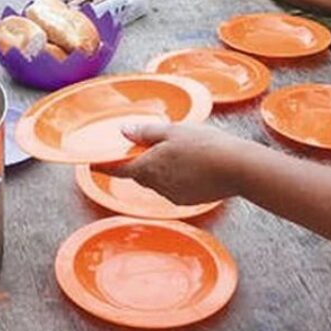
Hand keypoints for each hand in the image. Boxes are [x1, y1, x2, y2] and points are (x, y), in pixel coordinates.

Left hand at [93, 123, 248, 204]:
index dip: (104, 165)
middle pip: (139, 174)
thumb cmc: (205, 146)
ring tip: (175, 152)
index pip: (118, 169)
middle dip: (137, 163)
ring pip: (157, 181)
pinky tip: (190, 165)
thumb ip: (146, 132)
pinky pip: (174, 187)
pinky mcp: (189, 200)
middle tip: (143, 148)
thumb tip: (124, 131)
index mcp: (148, 168)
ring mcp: (174, 195)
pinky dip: (175, 177)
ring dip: (158, 169)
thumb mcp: (172, 131)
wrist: (238, 168)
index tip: (92, 164)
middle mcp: (157, 186)